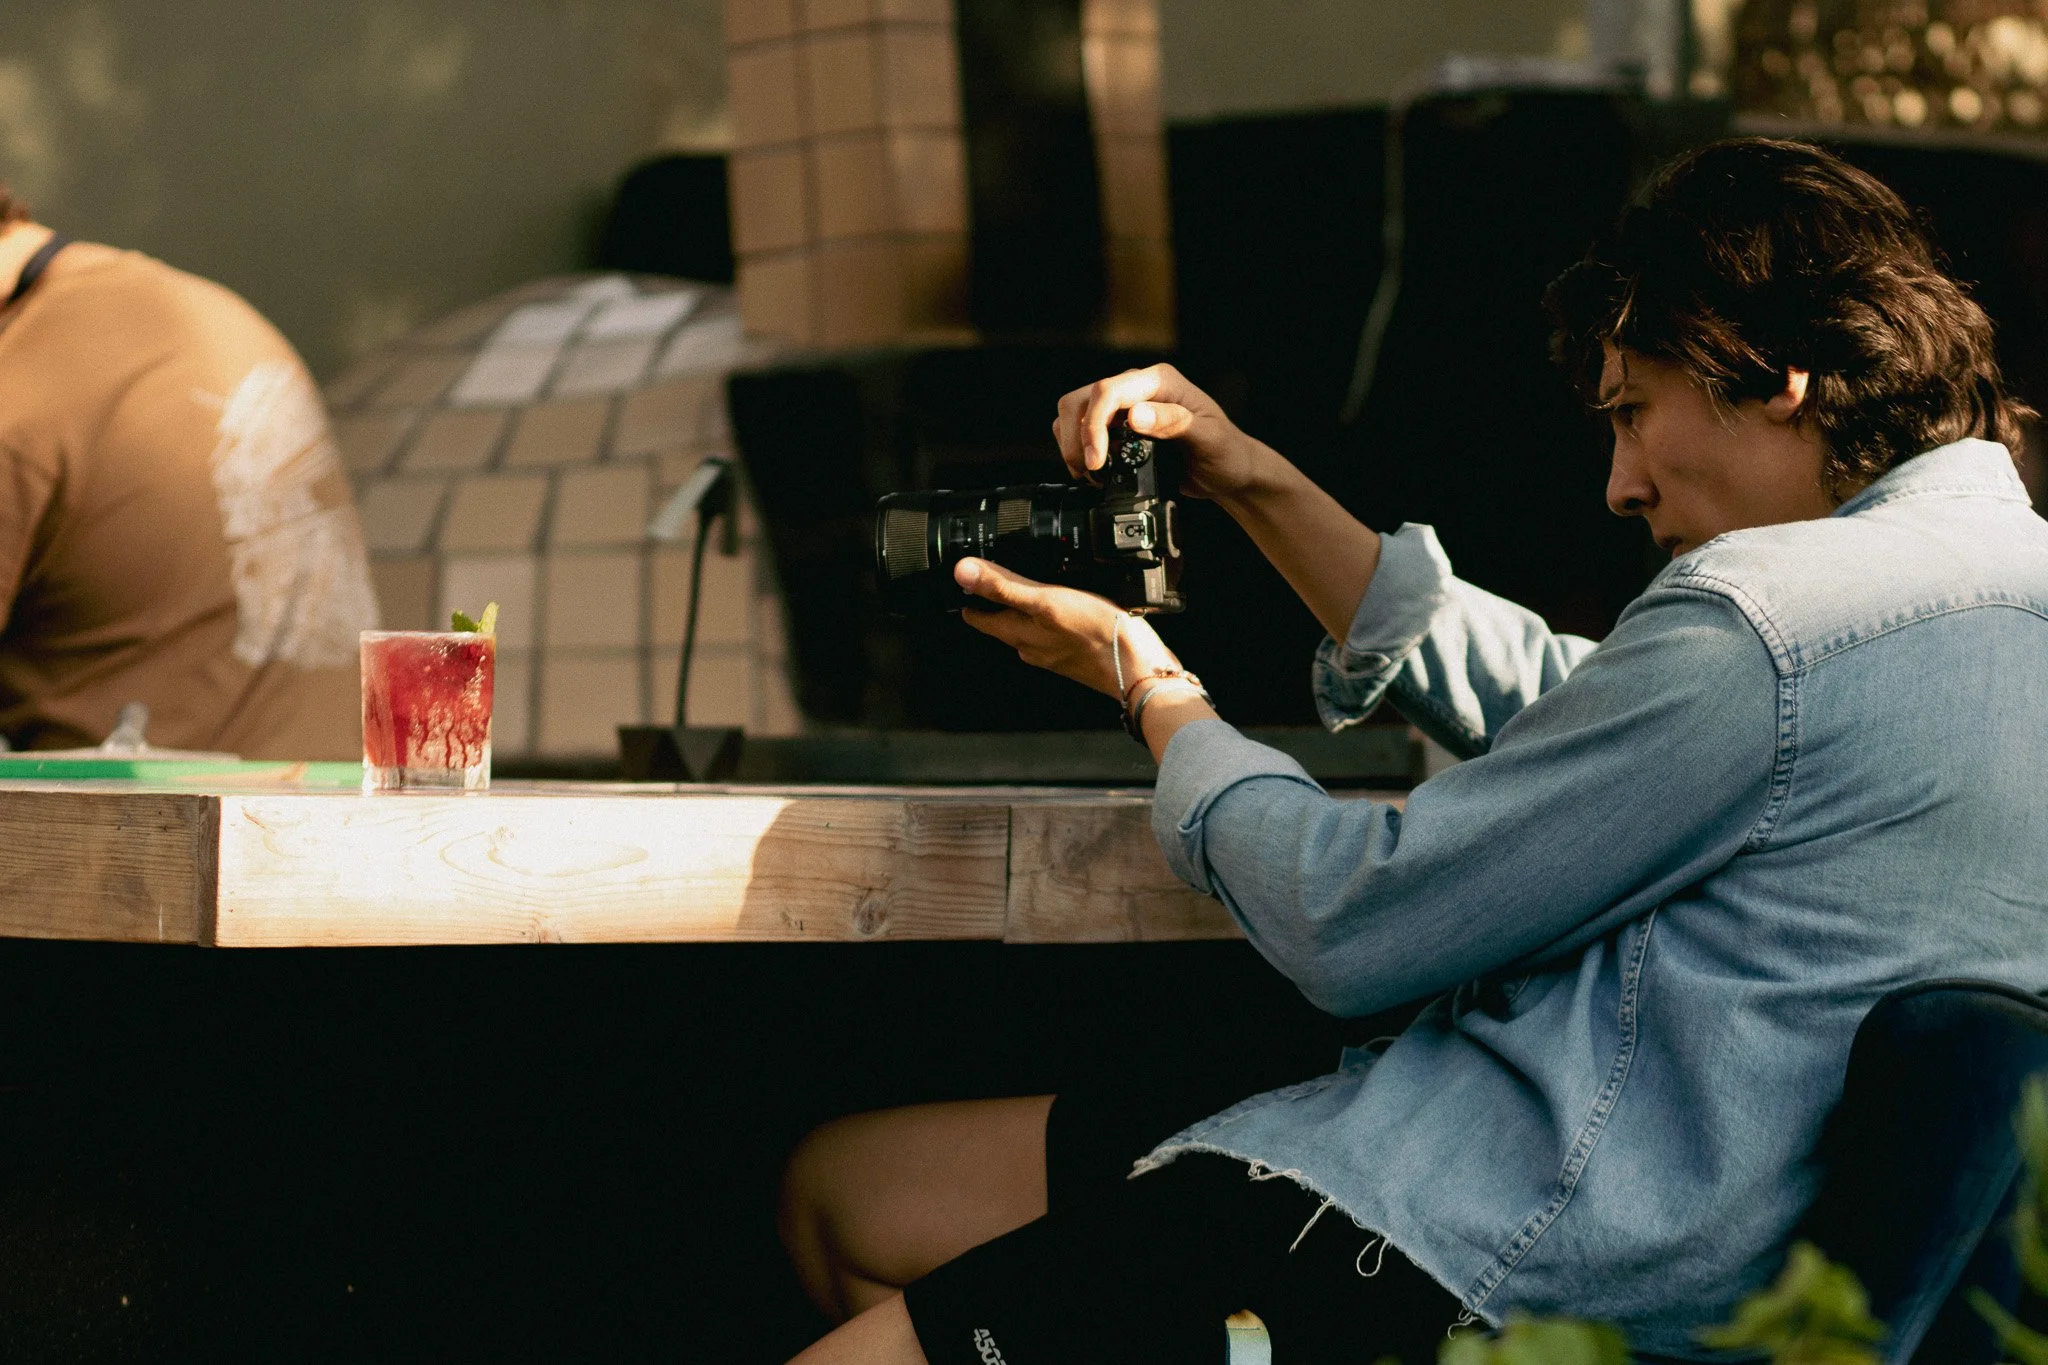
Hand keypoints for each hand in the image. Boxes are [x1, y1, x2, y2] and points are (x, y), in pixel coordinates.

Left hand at [953, 558, 1178, 697]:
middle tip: (990, 576)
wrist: (1139, 668)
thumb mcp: (1045, 600)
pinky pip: (1054, 631)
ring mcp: (1054, 651)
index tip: (959, 581)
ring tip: (1027, 585)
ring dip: (1025, 608)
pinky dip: (1052, 616)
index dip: (966, 596)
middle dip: (994, 601)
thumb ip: (1004, 586)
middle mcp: (1031, 646)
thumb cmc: (1095, 636)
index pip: (978, 616)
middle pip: (1002, 621)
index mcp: (1017, 634)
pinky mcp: (1076, 652)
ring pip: (1029, 627)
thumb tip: (963, 572)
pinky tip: (1066, 605)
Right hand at [1052, 363, 1266, 501]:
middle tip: (1090, 472)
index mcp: (1159, 381)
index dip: (1093, 425)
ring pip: (1074, 413)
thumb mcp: (1208, 438)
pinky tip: (1095, 471)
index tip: (1096, 460)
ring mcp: (1124, 407)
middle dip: (1077, 437)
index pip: (1107, 391)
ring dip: (1073, 445)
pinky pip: (1081, 429)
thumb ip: (1174, 423)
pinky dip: (1077, 450)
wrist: (1228, 470)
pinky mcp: (1116, 427)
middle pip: (1081, 400)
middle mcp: (1137, 388)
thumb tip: (1135, 415)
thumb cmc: (1225, 452)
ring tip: (1091, 474)